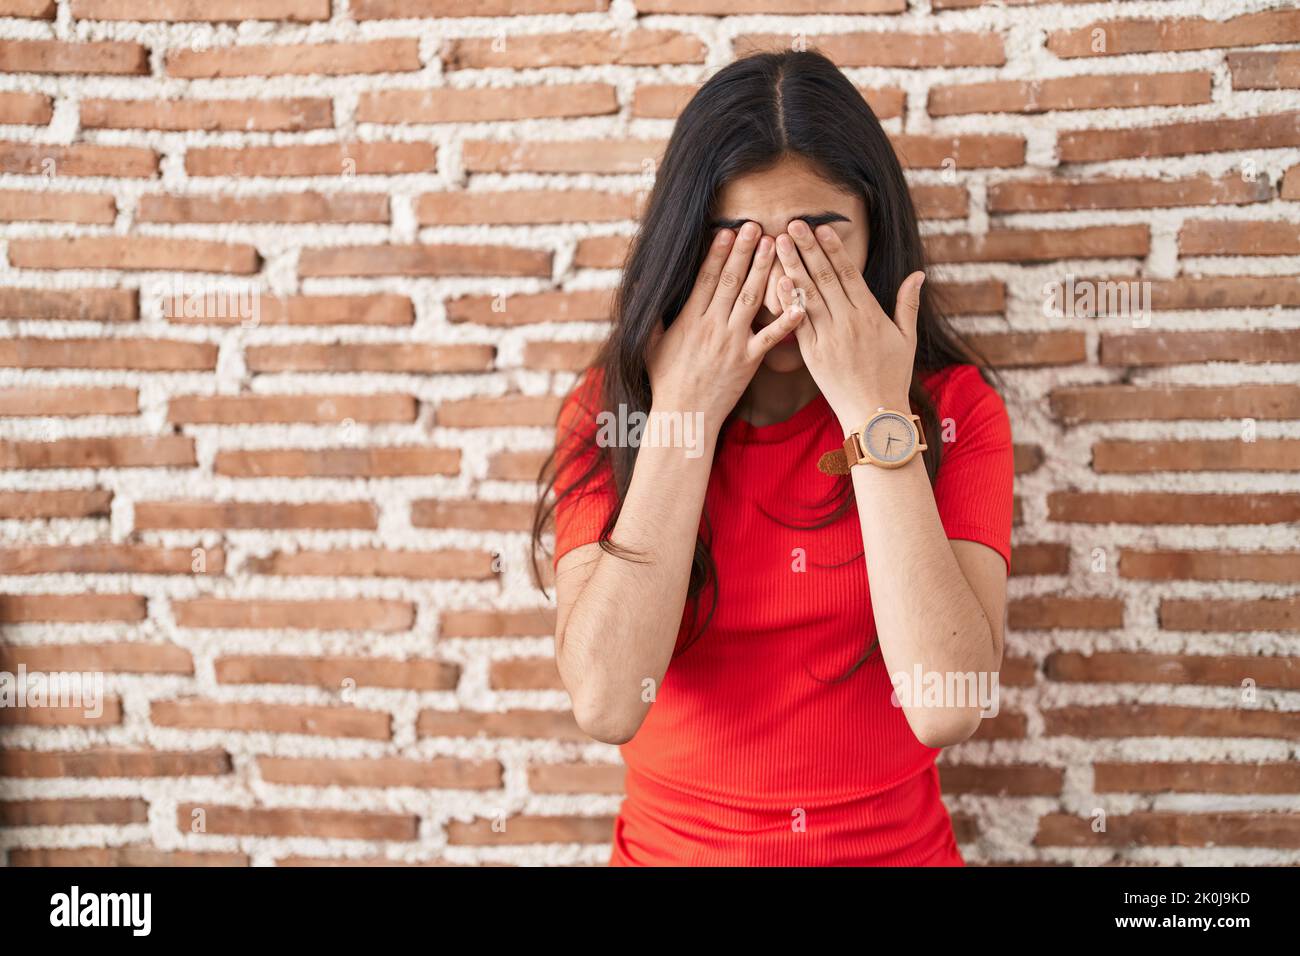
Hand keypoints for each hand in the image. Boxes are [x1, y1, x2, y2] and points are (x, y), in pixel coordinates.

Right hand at [648, 222, 805, 432]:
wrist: (684, 416)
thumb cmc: (666, 381)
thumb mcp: (649, 344)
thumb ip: (651, 313)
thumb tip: (640, 283)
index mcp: (689, 320)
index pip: (705, 279)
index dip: (717, 253)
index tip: (726, 231)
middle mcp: (711, 326)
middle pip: (730, 282)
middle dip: (743, 252)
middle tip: (755, 226)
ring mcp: (732, 343)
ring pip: (751, 299)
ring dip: (763, 270)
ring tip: (773, 246)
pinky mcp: (748, 361)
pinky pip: (770, 337)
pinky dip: (786, 320)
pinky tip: (801, 302)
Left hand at [774, 220, 921, 434]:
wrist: (874, 413)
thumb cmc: (892, 376)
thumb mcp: (906, 338)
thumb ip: (907, 304)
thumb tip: (918, 274)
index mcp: (871, 315)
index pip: (849, 274)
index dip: (834, 249)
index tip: (821, 227)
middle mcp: (848, 322)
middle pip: (825, 278)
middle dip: (808, 248)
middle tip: (792, 224)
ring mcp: (829, 338)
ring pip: (807, 295)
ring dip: (791, 266)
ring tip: (778, 243)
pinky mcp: (812, 355)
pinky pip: (796, 323)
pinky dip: (787, 301)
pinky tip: (776, 281)